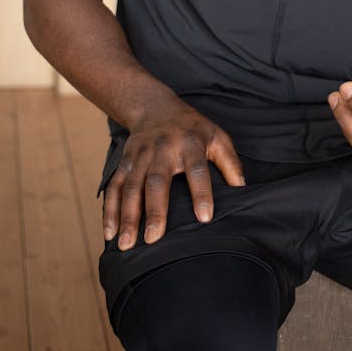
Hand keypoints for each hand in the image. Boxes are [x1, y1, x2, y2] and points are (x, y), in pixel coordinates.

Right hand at [102, 94, 244, 250]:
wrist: (155, 106)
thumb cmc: (192, 128)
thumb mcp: (217, 136)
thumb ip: (231, 163)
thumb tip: (242, 190)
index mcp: (191, 143)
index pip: (198, 169)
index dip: (202, 192)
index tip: (205, 218)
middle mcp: (163, 149)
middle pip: (157, 180)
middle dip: (154, 210)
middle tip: (153, 239)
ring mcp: (140, 155)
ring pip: (131, 186)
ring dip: (127, 216)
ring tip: (125, 244)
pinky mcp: (124, 161)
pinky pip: (114, 187)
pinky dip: (109, 210)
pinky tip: (109, 234)